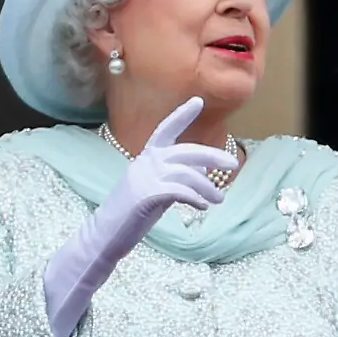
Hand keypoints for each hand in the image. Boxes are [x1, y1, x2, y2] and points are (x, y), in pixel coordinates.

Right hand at [101, 96, 236, 228]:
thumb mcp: (157, 190)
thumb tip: (202, 171)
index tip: (198, 100)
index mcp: (145, 158)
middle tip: (233, 164)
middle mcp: (144, 162)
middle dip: (212, 155)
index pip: (165, 129)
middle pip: (185, 151)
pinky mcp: (145, 195)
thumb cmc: (132, 214)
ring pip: (187, 173)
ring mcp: (144, 177)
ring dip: (208, 187)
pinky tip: (202, 206)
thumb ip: (176, 177)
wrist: (104, 236)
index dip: (181, 115)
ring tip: (219, 200)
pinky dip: (195, 197)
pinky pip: (179, 190)